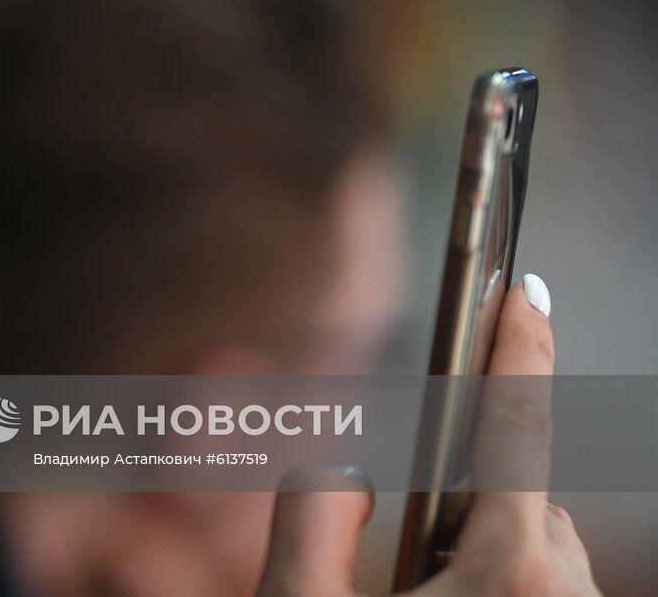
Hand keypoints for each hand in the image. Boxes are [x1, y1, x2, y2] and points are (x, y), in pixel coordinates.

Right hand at [255, 275, 601, 595]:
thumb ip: (308, 521)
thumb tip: (337, 469)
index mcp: (507, 581)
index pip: (516, 432)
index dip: (519, 350)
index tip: (524, 294)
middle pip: (524, 504)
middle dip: (470, 503)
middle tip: (407, 558)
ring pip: (542, 550)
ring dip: (491, 553)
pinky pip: (552, 590)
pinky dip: (511, 586)